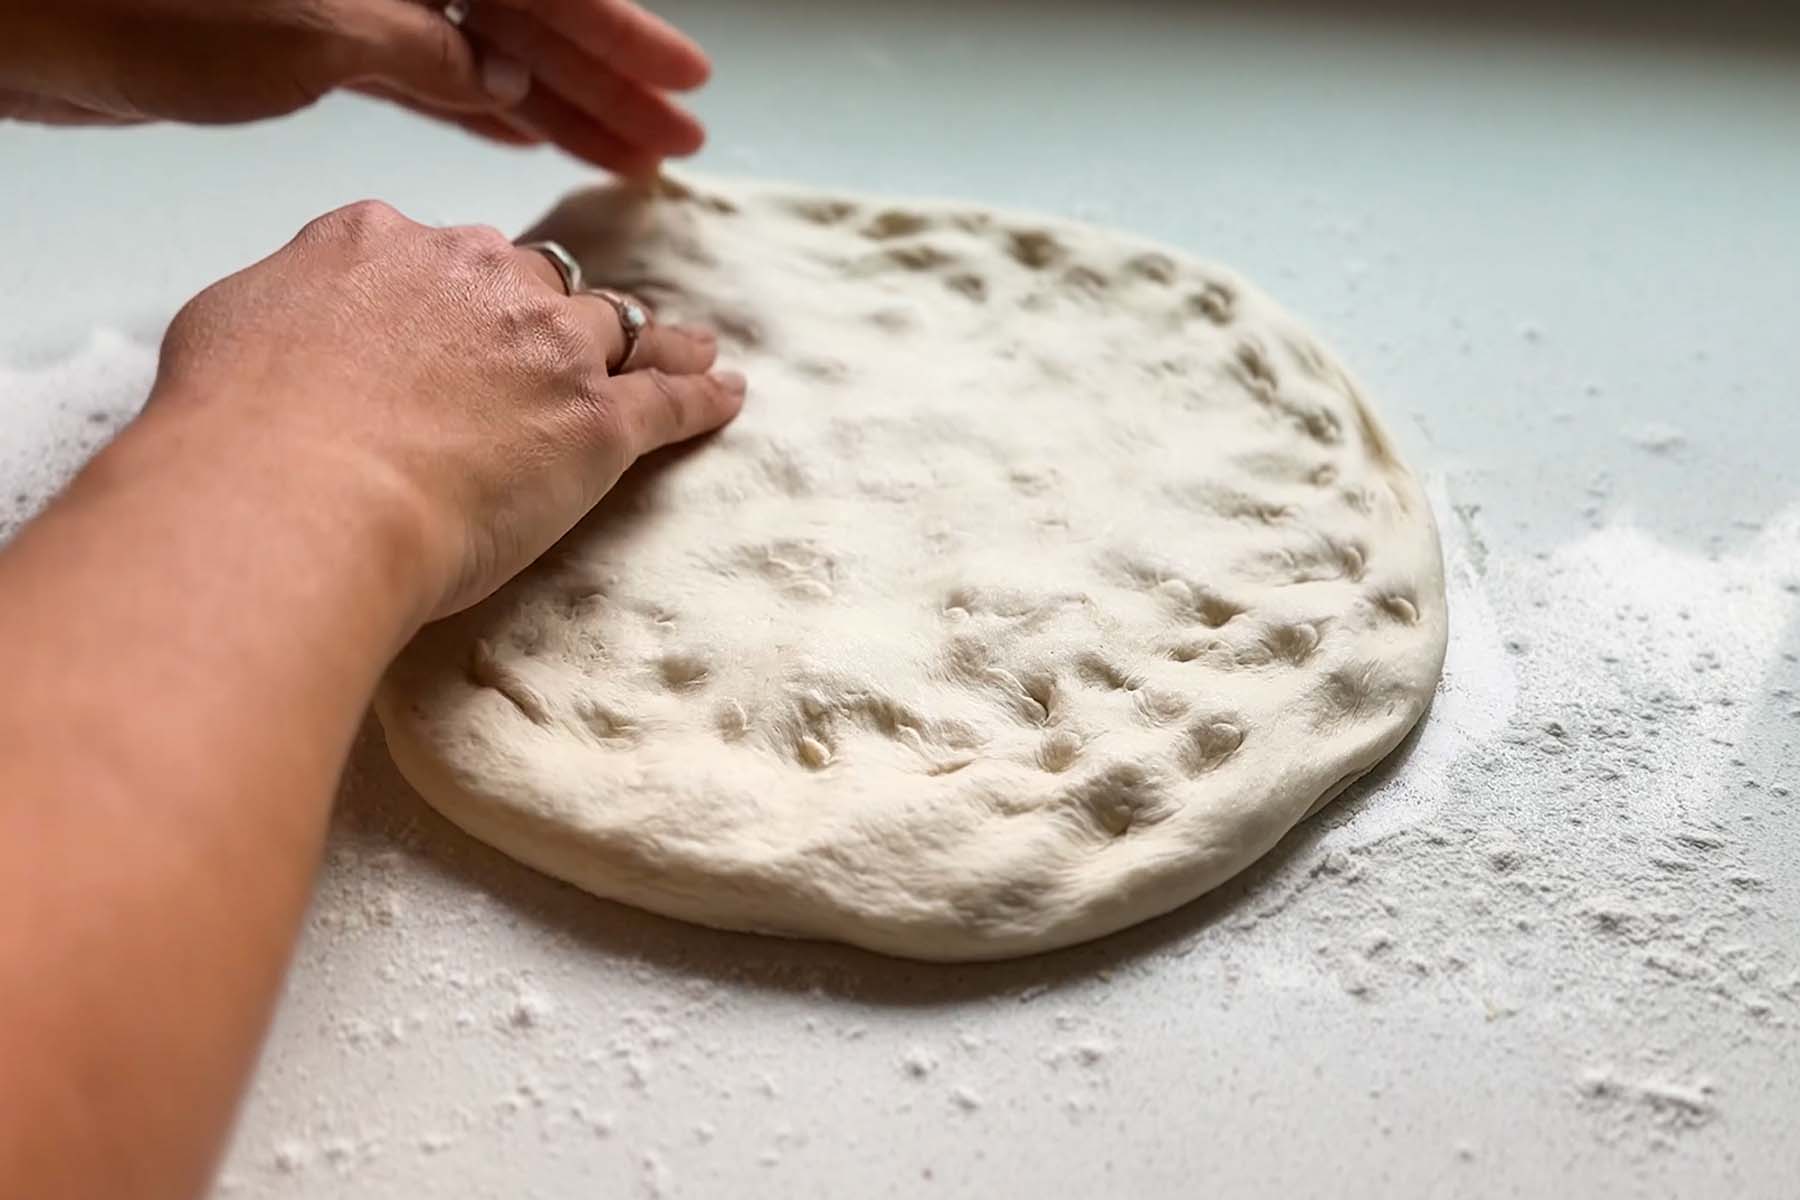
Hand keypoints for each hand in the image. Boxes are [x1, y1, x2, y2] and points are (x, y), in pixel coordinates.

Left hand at [0, 0, 708, 172]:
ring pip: (484, 53)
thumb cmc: (152, 5)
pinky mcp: (315, 42)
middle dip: (603, 82)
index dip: (618, 35)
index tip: (680, 84)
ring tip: (625, 155)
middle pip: (528, 18)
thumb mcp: (319, 32)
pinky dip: (480, 110)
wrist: (26, 19)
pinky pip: (429, 75)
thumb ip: (427, 54)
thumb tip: (506, 86)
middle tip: (671, 143)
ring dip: (556, 106)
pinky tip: (527, 137)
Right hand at [149, 198, 745, 621]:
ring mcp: (546, 345)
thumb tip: (303, 321)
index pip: (435, 256)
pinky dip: (700, 394)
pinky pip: (667, 397)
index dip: (449, 294)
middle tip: (561, 347)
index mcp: (381, 243)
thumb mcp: (226, 328)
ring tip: (687, 345)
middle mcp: (474, 275)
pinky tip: (726, 392)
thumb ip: (285, 306)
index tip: (452, 322)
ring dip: (650, 336)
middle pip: (530, 284)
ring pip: (614, 326)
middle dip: (546, 313)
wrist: (300, 494)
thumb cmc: (240, 427)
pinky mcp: (597, 420)